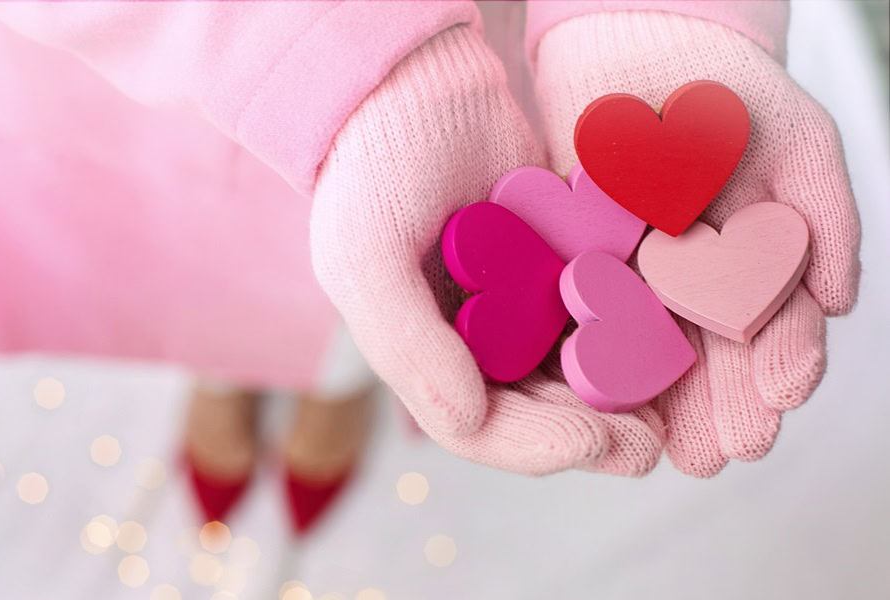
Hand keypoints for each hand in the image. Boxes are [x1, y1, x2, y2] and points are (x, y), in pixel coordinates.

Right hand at [310, 26, 664, 475]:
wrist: (415, 81)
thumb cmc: (375, 168)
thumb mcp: (366, 256)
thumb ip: (407, 345)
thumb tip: (470, 422)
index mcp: (422, 354)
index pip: (477, 429)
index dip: (533, 447)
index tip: (591, 443)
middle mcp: (470, 342)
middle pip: (536, 410)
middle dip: (591, 435)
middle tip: (648, 447)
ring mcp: (516, 305)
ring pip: (573, 370)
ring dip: (618, 398)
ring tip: (667, 410)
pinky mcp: (555, 265)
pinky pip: (595, 311)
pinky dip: (627, 334)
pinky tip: (667, 343)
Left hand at [534, 11, 860, 475]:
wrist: (639, 42)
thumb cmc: (726, 92)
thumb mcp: (795, 144)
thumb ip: (824, 219)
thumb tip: (842, 302)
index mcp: (754, 262)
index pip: (774, 326)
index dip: (780, 365)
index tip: (779, 400)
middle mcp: (697, 280)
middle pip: (714, 353)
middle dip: (723, 405)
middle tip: (724, 452)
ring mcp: (638, 274)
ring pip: (656, 349)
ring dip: (668, 402)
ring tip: (675, 448)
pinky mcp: (580, 259)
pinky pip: (588, 312)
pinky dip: (597, 351)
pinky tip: (602, 391)